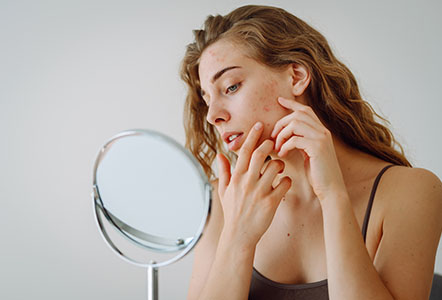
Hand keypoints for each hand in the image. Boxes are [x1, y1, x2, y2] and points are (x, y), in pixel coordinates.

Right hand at [217, 122, 291, 246]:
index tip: (259, 125)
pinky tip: (285, 183)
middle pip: (261, 154)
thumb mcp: (224, 191)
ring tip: (279, 167)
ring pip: (276, 167)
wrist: (239, 235)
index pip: (245, 151)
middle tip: (274, 141)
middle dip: (269, 144)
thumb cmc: (232, 212)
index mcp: (237, 177)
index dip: (253, 136)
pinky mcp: (271, 202)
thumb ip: (224, 171)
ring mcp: (260, 192)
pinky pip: (285, 184)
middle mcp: (248, 182)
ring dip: (280, 164)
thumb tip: (220, 154)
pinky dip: (287, 181)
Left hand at [271, 97, 345, 201]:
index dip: (292, 103)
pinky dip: (285, 145)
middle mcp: (323, 131)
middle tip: (273, 137)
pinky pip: (295, 139)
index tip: (279, 100)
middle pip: (298, 114)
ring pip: (295, 124)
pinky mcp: (317, 147)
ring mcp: (321, 138)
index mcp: (321, 131)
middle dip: (281, 123)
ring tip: (277, 147)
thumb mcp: (307, 153)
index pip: (306, 110)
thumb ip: (300, 141)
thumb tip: (284, 134)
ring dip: (282, 134)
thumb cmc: (317, 174)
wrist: (331, 189)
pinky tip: (282, 154)